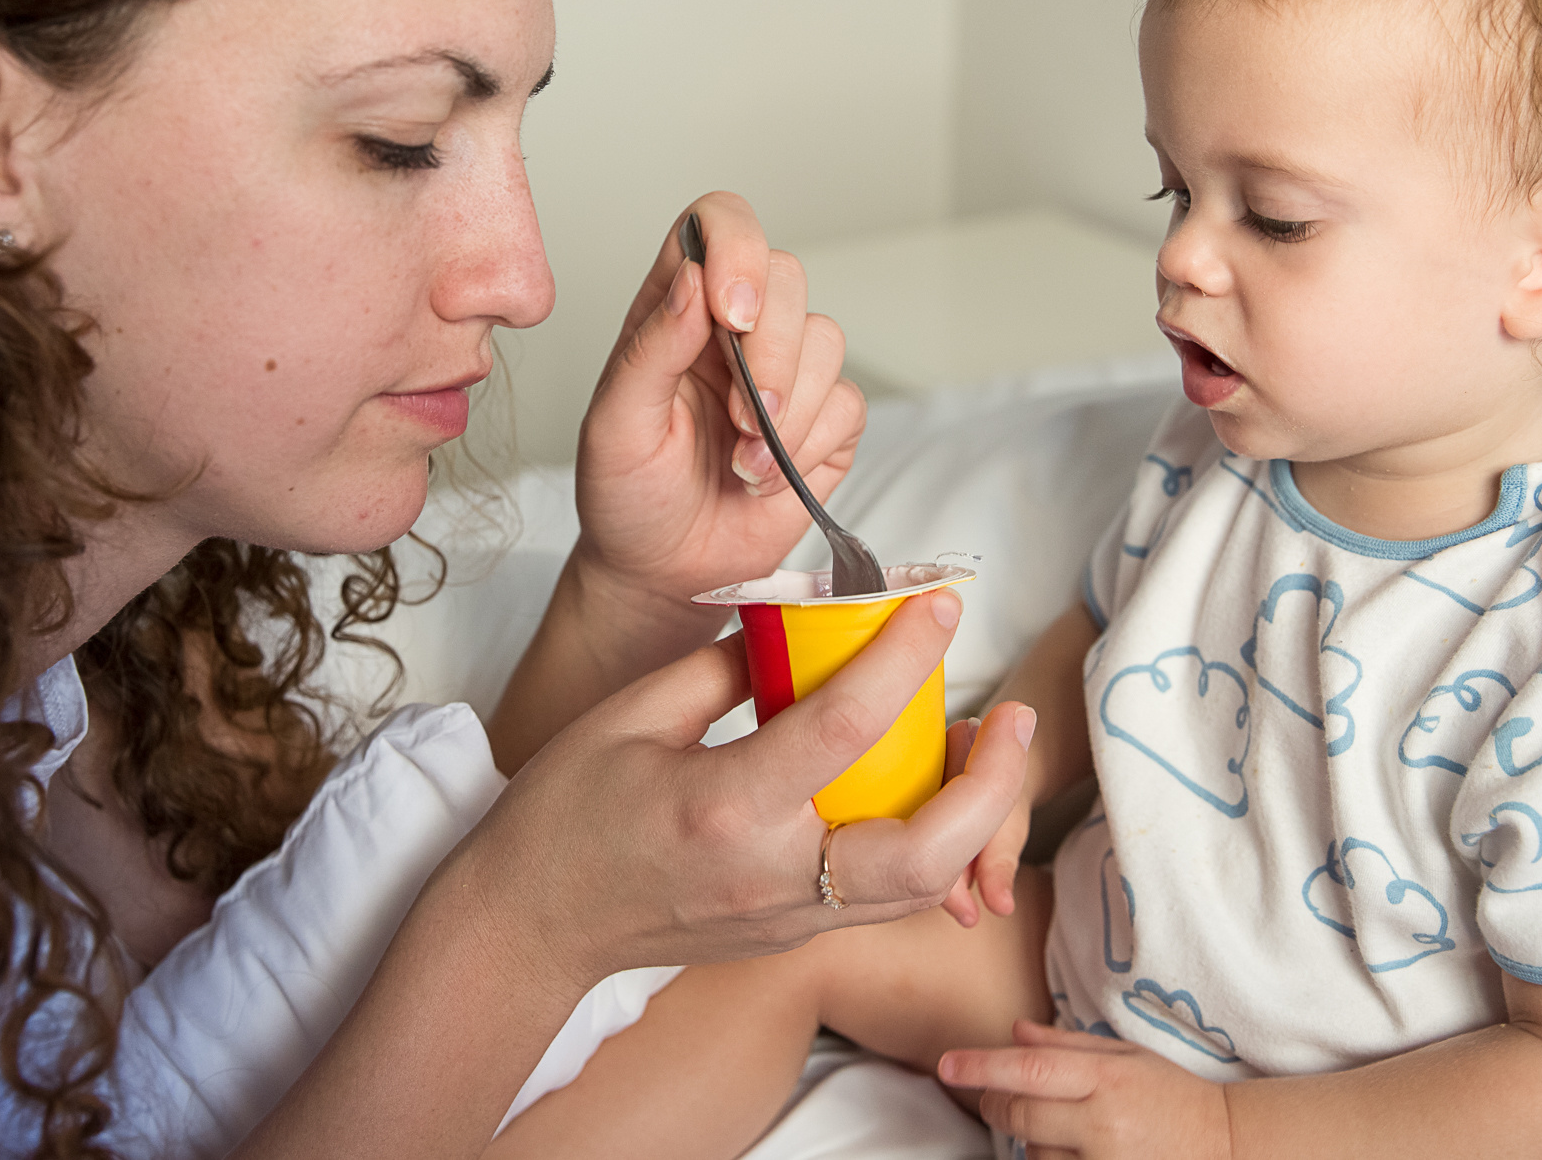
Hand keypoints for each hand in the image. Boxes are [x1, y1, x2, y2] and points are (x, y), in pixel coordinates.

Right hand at [456, 590, 1033, 985]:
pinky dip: (934, 848)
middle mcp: (772, 873)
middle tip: (1012, 715)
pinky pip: (891, 899)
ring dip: (974, 817)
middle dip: (990, 783)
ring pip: (925, 887)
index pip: (846, 726)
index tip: (941, 605)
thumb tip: (795, 626)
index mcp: (725, 807)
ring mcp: (789, 917)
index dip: (907, 657)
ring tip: (987, 747)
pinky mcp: (794, 935)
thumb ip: (723, 669)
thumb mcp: (629, 717)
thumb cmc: (564, 818)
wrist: (529, 927)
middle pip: (928, 847)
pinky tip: (935, 794)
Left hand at [567, 192, 866, 617]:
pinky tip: (765, 478)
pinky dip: (807, 448)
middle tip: (738, 418)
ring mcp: (785, 370)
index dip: (737, 249)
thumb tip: (694, 280)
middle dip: (769, 354)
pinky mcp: (823, 421)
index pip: (717, 225)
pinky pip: (847, 403)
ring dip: (786, 413)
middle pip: (786, 275)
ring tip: (741, 464)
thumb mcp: (615, 425)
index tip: (732, 312)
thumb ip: (651, 348)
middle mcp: (734, 326)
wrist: (663, 572)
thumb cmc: (626, 495)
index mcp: (674, 306)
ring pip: (825, 339)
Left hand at [940, 1021, 1234, 1159]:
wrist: (1225, 1147)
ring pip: (1032, 1153)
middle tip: (995, 1096)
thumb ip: (1064, 1044)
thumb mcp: (1124, 1057)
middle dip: (995, 1103)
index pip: (1029, 1069)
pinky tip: (1071, 1151)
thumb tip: (1013, 1031)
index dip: (982, 1067)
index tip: (948, 1065)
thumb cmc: (1172, 1096)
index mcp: (1106, 1079)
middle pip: (1020, 1114)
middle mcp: (1103, 1123)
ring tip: (1067, 1128)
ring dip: (1032, 1140)